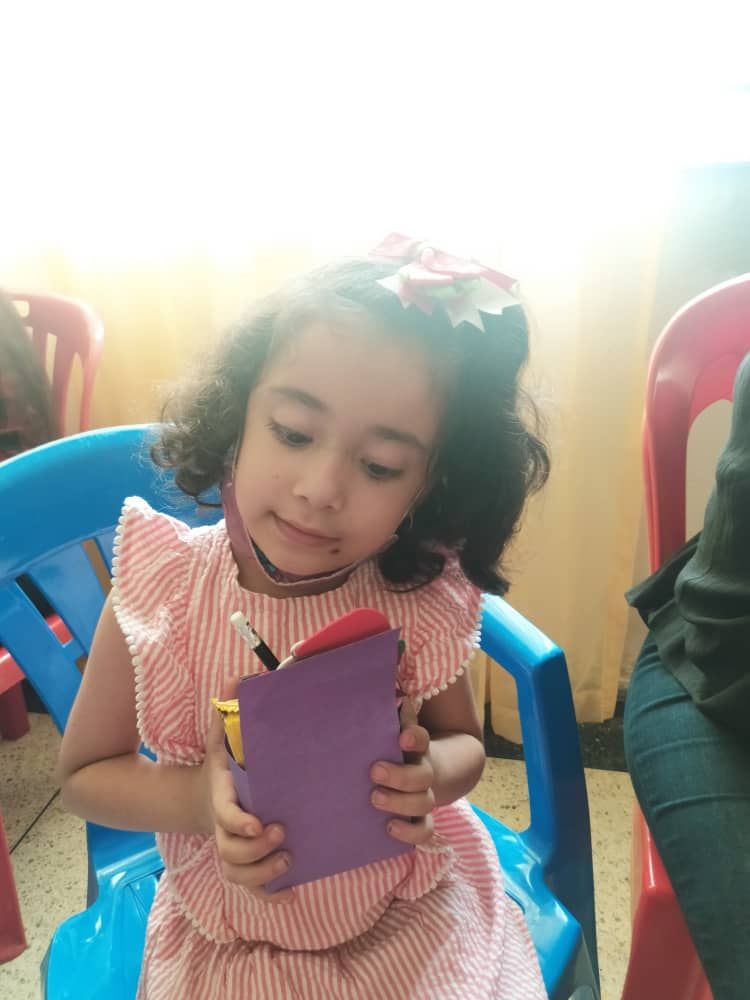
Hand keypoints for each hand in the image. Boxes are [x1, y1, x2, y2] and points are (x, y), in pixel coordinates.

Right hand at [201, 682, 293, 902]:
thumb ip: (227, 710)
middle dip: (255, 851)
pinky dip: (268, 895)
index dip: (239, 824)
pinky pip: (250, 889)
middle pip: (230, 852)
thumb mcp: (221, 736)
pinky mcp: (243, 862)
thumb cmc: (223, 766)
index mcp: (222, 797)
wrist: (203, 797)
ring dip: (263, 874)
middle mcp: (224, 828)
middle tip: (283, 834)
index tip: (258, 824)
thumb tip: (238, 676)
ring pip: (237, 874)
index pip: (226, 815)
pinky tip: (291, 892)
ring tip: (289, 859)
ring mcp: (231, 848)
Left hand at [369, 698, 434, 844]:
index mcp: (417, 747)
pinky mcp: (421, 818)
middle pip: (421, 776)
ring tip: (374, 798)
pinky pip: (423, 831)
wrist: (435, 771)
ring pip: (423, 804)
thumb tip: (374, 688)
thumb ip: (385, 713)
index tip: (401, 737)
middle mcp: (424, 772)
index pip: (420, 738)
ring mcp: (425, 797)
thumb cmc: (396, 747)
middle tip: (374, 771)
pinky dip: (410, 833)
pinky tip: (389, 828)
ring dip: (400, 803)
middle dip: (399, 776)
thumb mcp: (392, 728)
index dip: (414, 737)